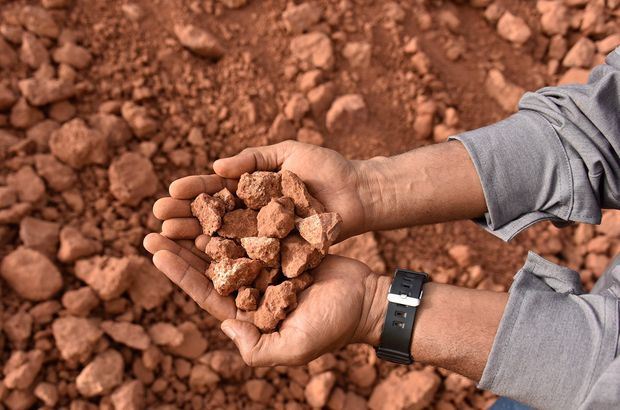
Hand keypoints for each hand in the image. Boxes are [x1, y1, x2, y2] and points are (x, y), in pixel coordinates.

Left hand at [143, 232, 388, 365]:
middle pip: (211, 265)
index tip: (156, 250)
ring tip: (180, 208)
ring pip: (230, 243)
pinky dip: (238, 215)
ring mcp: (267, 265)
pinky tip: (220, 198)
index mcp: (248, 314)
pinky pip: (256, 229)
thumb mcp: (294, 347)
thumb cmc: (333, 326)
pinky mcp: (283, 246)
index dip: (180, 272)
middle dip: (182, 246)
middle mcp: (253, 289)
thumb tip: (223, 326)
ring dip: (205, 227)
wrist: (367, 300)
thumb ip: (258, 348)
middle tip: (154, 224)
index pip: (206, 292)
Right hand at [152, 141, 377, 242]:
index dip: (192, 191)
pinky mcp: (278, 253)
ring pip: (224, 237)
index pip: (215, 190)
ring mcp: (264, 235)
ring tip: (167, 239)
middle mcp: (252, 213)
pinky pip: (248, 255)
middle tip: (156, 221)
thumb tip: (216, 166)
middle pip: (212, 216)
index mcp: (251, 188)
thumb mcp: (286, 153)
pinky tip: (202, 258)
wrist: (358, 193)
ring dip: (194, 239)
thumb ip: (252, 159)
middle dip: (183, 217)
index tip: (168, 192)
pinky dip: (226, 257)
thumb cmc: (326, 169)